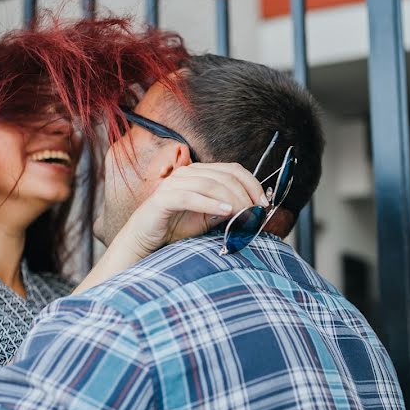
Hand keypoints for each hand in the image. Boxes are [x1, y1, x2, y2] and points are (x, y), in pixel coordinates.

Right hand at [120, 162, 267, 257]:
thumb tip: (252, 210)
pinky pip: (190, 197)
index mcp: (199, 173)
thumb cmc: (175, 228)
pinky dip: (210, 204)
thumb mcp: (208, 218)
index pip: (232, 169)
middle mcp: (187, 173)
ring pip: (210, 184)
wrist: (144, 240)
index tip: (264, 203)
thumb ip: (227, 210)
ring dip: (232, 199)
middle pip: (225, 175)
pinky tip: (225, 213)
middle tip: (256, 213)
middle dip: (245, 194)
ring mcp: (174, 183)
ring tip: (245, 214)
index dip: (252, 184)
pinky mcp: (163, 198)